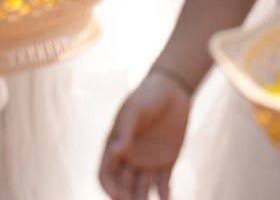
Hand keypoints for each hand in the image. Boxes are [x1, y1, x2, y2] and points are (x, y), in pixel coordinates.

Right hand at [99, 73, 191, 199]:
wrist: (172, 90)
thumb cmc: (147, 96)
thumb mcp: (134, 109)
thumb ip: (125, 130)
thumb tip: (117, 151)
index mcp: (114, 148)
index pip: (106, 175)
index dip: (110, 188)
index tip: (119, 197)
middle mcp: (128, 159)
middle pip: (123, 187)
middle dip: (127, 198)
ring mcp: (147, 162)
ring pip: (142, 190)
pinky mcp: (166, 162)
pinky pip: (164, 184)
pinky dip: (165, 196)